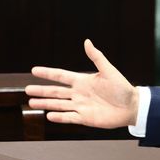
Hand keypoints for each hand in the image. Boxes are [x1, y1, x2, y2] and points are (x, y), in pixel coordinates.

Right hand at [24, 39, 138, 128]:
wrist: (132, 106)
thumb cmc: (122, 87)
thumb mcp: (108, 70)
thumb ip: (96, 57)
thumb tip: (87, 41)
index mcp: (82, 81)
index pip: (60, 75)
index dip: (47, 73)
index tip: (34, 70)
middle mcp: (78, 93)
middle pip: (55, 92)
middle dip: (41, 91)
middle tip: (27, 90)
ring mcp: (80, 106)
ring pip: (58, 105)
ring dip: (45, 104)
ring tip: (32, 103)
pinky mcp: (85, 118)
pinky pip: (69, 118)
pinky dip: (59, 117)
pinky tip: (49, 116)